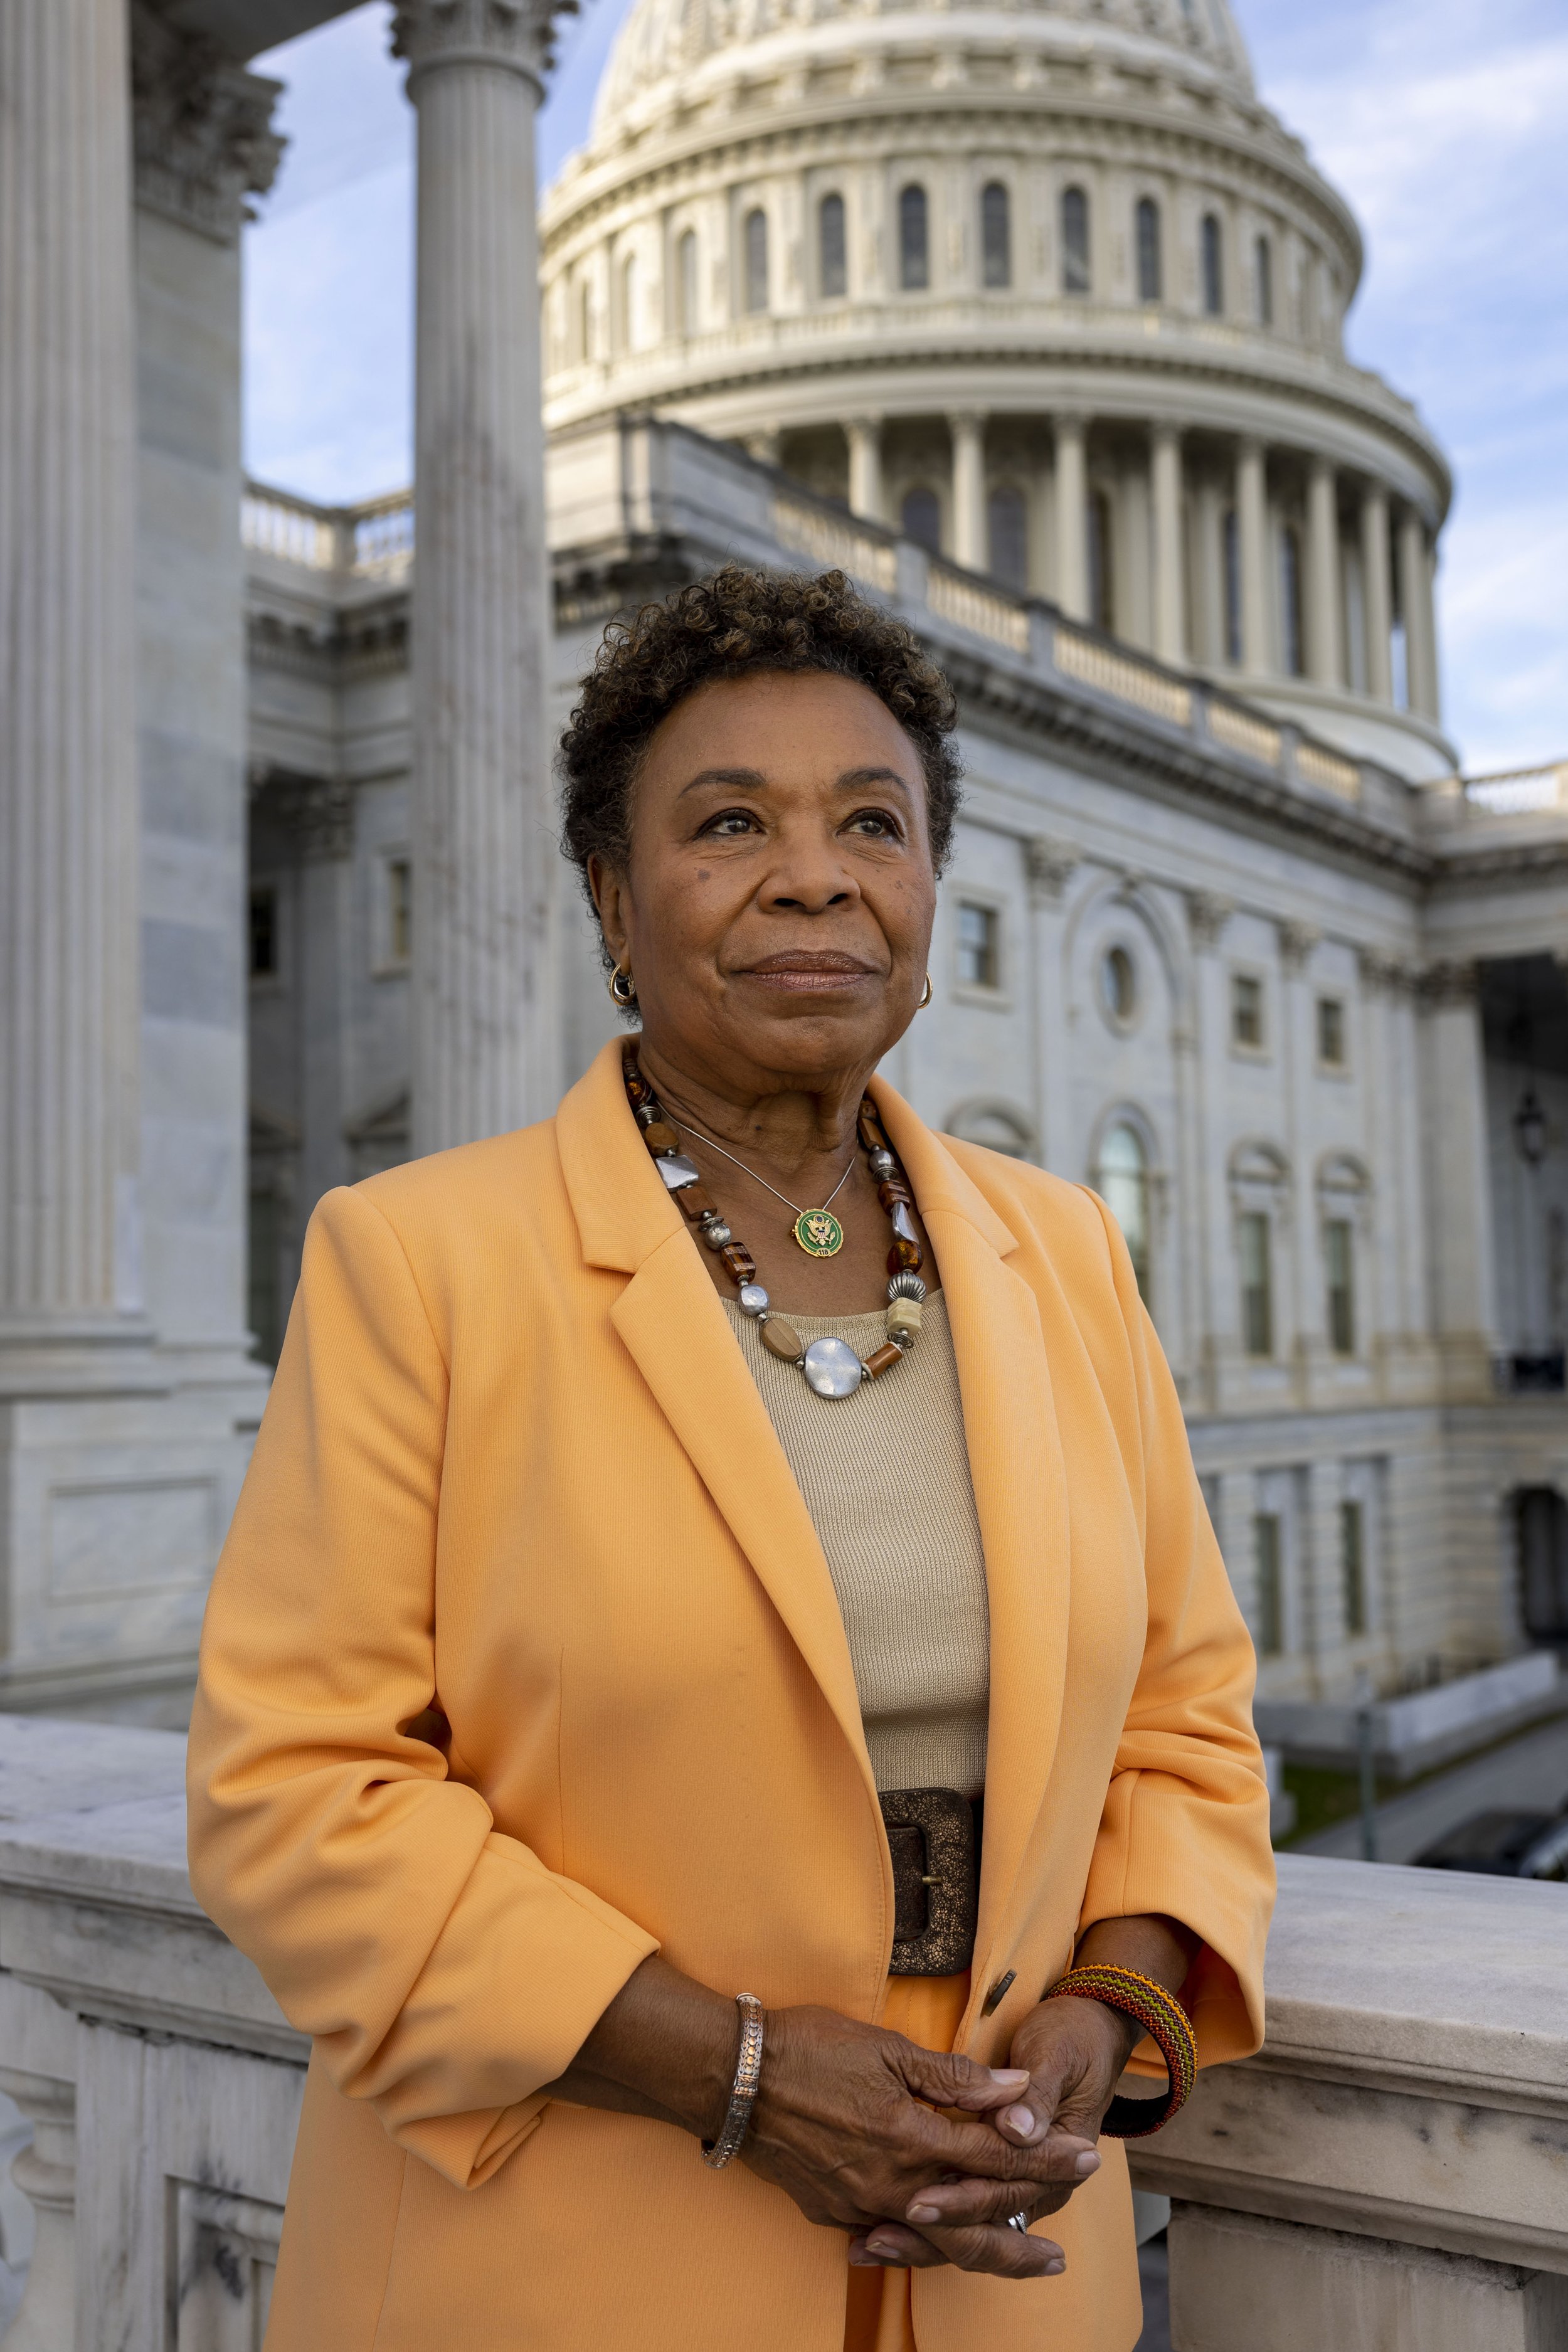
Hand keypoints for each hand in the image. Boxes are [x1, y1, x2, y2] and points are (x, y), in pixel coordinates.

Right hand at [743, 2003, 1101, 2279]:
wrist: (733, 2077)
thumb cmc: (811, 2048)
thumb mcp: (887, 2048)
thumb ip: (953, 2077)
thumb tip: (1015, 2087)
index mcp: (911, 2135)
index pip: (994, 2152)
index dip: (1044, 2155)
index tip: (1086, 2159)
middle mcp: (892, 2182)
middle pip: (972, 2223)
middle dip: (1023, 2237)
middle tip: (1060, 2256)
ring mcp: (861, 2204)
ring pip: (934, 2242)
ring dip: (982, 2254)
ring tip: (1020, 2264)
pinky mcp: (833, 2212)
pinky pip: (887, 2237)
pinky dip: (919, 2248)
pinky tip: (938, 2251)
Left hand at [853, 1912, 1198, 2271]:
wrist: (1093, 2036)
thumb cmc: (1074, 2040)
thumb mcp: (1056, 2057)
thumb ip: (1035, 2094)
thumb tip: (1015, 2121)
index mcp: (1054, 2155)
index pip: (1000, 2189)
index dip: (958, 2199)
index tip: (912, 2201)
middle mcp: (1036, 2184)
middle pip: (978, 2224)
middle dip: (927, 2232)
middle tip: (876, 2235)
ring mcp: (1018, 2188)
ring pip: (964, 2232)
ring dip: (917, 2240)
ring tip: (867, 2243)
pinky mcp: (1001, 2181)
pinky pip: (958, 2220)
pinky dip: (919, 2231)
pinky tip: (873, 2235)